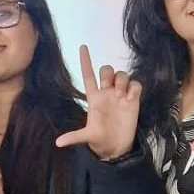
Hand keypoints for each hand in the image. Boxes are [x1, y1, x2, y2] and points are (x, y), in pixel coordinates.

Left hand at [55, 45, 141, 159]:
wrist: (117, 147)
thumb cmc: (100, 138)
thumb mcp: (88, 137)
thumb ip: (74, 136)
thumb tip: (58, 143)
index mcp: (94, 97)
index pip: (88, 75)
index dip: (85, 61)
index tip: (82, 46)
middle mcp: (107, 92)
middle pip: (107, 70)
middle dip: (108, 73)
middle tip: (108, 87)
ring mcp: (120, 94)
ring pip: (121, 74)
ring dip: (121, 81)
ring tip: (121, 96)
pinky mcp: (133, 98)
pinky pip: (135, 84)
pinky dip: (134, 87)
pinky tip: (130, 98)